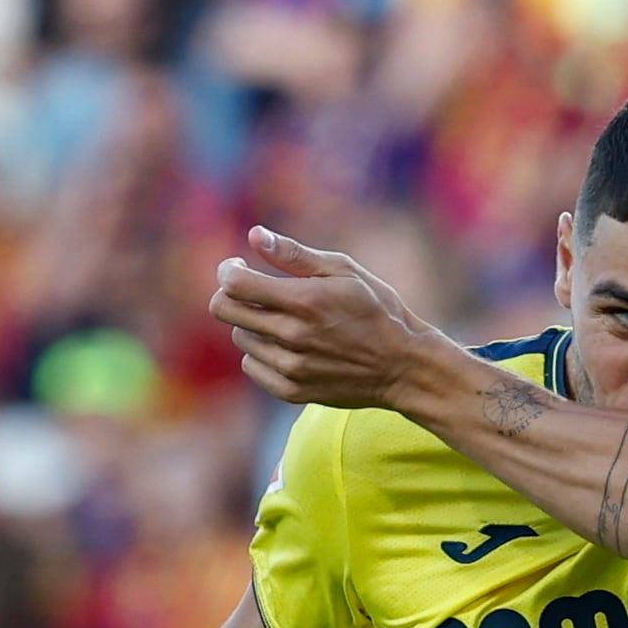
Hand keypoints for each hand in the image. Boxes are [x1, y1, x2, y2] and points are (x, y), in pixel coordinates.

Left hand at [209, 230, 429, 407]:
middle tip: (252, 291)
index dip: (228, 271)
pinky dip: (261, 353)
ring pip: (240, 337)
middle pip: (225, 311)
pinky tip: (286, 346)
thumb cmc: (377, 310)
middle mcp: (293, 336)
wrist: (402, 368)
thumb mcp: (343, 271)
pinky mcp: (291, 391)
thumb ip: (295, 255)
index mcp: (304, 300)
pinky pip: (252, 365)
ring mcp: (291, 367)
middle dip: (231, 295)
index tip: (240, 267)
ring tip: (282, 321)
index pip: (235, 284)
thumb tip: (255, 235)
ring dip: (252, 325)